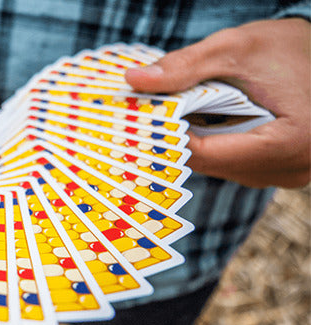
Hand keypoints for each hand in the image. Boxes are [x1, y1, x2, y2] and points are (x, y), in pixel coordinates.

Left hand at [125, 18, 310, 187]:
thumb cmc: (283, 47)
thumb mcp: (233, 49)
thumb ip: (184, 67)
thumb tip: (133, 81)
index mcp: (289, 142)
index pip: (205, 153)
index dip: (166, 136)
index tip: (137, 120)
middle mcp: (291, 169)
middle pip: (209, 163)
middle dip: (177, 138)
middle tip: (147, 114)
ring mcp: (286, 175)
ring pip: (217, 166)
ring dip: (195, 141)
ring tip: (176, 112)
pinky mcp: (278, 171)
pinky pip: (231, 164)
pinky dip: (213, 143)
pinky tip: (202, 120)